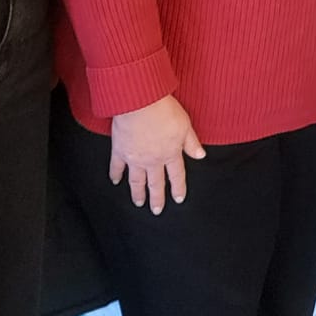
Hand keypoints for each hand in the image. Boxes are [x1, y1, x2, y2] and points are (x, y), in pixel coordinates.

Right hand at [109, 95, 203, 212]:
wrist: (140, 104)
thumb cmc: (164, 111)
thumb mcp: (185, 125)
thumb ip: (192, 143)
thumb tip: (200, 155)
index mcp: (170, 154)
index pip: (176, 175)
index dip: (178, 188)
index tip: (178, 199)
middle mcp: (153, 160)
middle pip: (156, 183)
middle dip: (157, 198)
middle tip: (157, 211)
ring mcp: (135, 158)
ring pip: (136, 180)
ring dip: (138, 193)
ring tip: (139, 203)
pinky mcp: (120, 150)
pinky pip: (117, 166)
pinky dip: (115, 175)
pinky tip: (115, 182)